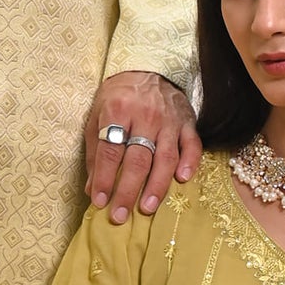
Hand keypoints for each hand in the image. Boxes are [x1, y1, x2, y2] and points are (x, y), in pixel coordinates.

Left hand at [87, 71, 199, 224]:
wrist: (147, 69)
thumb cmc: (117, 97)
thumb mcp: (97, 117)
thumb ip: (95, 153)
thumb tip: (92, 189)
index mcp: (118, 110)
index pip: (111, 151)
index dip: (105, 178)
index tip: (99, 202)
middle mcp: (146, 115)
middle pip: (138, 159)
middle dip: (128, 190)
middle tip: (119, 215)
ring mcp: (169, 120)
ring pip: (165, 157)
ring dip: (156, 185)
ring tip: (146, 208)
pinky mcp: (187, 122)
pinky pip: (192, 145)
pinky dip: (189, 163)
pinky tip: (182, 180)